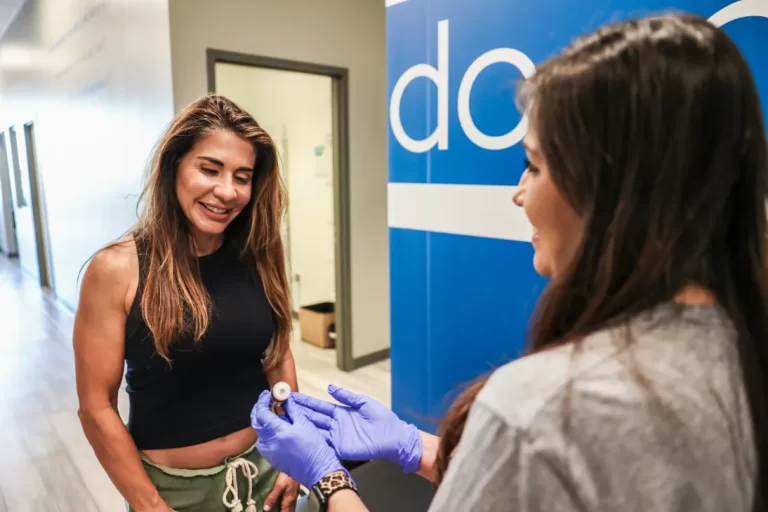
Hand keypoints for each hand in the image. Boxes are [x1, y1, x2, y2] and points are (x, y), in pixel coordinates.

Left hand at [251, 390, 345, 488]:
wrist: (318, 471)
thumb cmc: (314, 447)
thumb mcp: (305, 424)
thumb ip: (292, 410)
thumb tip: (286, 399)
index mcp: (277, 432)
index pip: (262, 413)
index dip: (262, 401)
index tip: (267, 394)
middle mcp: (269, 443)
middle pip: (256, 423)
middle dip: (258, 410)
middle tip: (266, 401)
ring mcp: (269, 453)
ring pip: (259, 433)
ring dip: (262, 422)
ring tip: (272, 414)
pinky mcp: (272, 459)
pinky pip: (264, 443)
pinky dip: (267, 433)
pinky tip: (277, 429)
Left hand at [263, 473, 299, 511]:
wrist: (296, 467)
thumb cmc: (287, 476)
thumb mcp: (278, 486)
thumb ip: (272, 497)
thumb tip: (266, 509)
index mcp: (288, 501)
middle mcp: (292, 502)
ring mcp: (294, 498)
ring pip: (291, 510)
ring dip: (286, 511)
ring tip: (280, 510)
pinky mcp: (294, 494)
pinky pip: (291, 505)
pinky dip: (287, 508)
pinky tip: (284, 506)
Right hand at [292, 384, 422, 472]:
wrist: (394, 438)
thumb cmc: (383, 420)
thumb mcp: (364, 403)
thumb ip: (346, 396)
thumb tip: (330, 387)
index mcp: (341, 413)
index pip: (319, 406)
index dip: (306, 402)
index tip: (292, 397)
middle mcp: (336, 425)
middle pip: (313, 418)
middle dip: (298, 412)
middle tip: (282, 407)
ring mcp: (336, 437)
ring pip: (315, 430)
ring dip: (301, 425)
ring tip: (286, 420)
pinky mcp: (340, 448)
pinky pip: (323, 443)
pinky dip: (311, 440)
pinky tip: (299, 436)